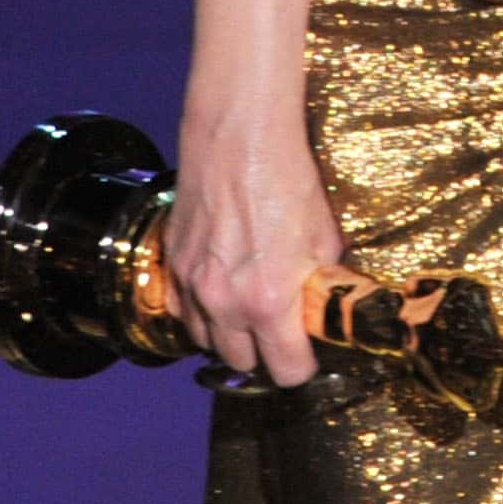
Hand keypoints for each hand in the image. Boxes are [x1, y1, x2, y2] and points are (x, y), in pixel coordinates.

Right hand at [165, 113, 344, 386]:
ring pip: (208, 342)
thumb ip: (323, 283)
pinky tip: (219, 289)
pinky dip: (200, 311)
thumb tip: (329, 307)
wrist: (240, 133)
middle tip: (281, 328)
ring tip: (251, 308)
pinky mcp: (173, 264)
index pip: (286, 371)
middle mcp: (225, 302)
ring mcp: (193, 285)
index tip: (308, 352)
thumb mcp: (325, 234)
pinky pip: (182, 312)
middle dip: (264, 352)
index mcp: (269, 301)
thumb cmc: (289, 176)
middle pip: (243, 363)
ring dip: (229, 334)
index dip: (302, 364)